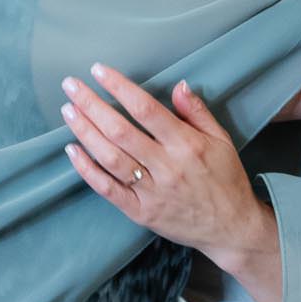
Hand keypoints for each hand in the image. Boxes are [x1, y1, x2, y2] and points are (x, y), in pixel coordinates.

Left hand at [64, 67, 273, 273]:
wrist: (232, 229)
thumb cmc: (226, 181)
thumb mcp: (222, 140)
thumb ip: (198, 113)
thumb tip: (179, 85)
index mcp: (186, 145)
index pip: (146, 109)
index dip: (119, 87)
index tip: (99, 71)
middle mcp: (166, 167)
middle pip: (120, 131)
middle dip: (91, 104)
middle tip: (71, 85)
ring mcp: (151, 192)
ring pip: (110, 157)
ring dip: (85, 132)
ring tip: (68, 111)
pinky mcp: (141, 212)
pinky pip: (108, 190)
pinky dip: (87, 170)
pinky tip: (72, 151)